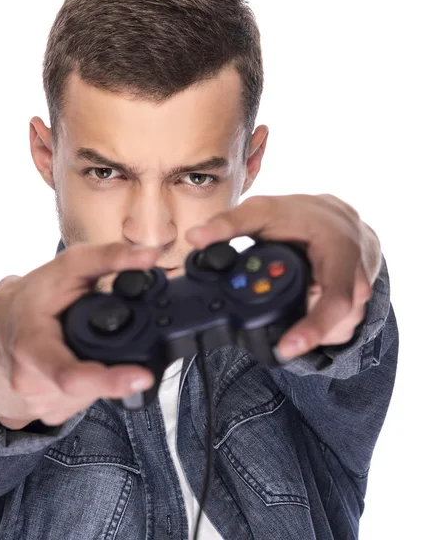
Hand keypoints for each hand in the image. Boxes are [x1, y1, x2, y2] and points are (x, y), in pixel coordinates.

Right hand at [0, 243, 160, 428]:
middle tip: (117, 341)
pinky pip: (85, 400)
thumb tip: (150, 255)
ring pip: (93, 394)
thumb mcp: (66, 267)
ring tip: (91, 345)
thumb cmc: (31, 296)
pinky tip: (83, 360)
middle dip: (115, 367)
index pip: (71, 375)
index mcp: (31, 349)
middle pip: (93, 384)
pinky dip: (93, 382)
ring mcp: (39, 403)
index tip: (143, 377)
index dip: (110, 380)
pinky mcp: (48, 413)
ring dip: (105, 373)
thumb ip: (108, 258)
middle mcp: (32, 383)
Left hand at [185, 194, 381, 360]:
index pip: (335, 298)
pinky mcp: (355, 302)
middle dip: (306, 331)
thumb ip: (229, 224)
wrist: (333, 217)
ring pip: (338, 326)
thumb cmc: (297, 214)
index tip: (287, 347)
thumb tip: (195, 237)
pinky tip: (300, 313)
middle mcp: (357, 272)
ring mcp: (361, 289)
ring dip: (311, 328)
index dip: (313, 328)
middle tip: (279, 338)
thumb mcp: (262, 210)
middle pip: (337, 320)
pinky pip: (338, 325)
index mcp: (340, 248)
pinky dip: (316, 325)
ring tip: (288, 316)